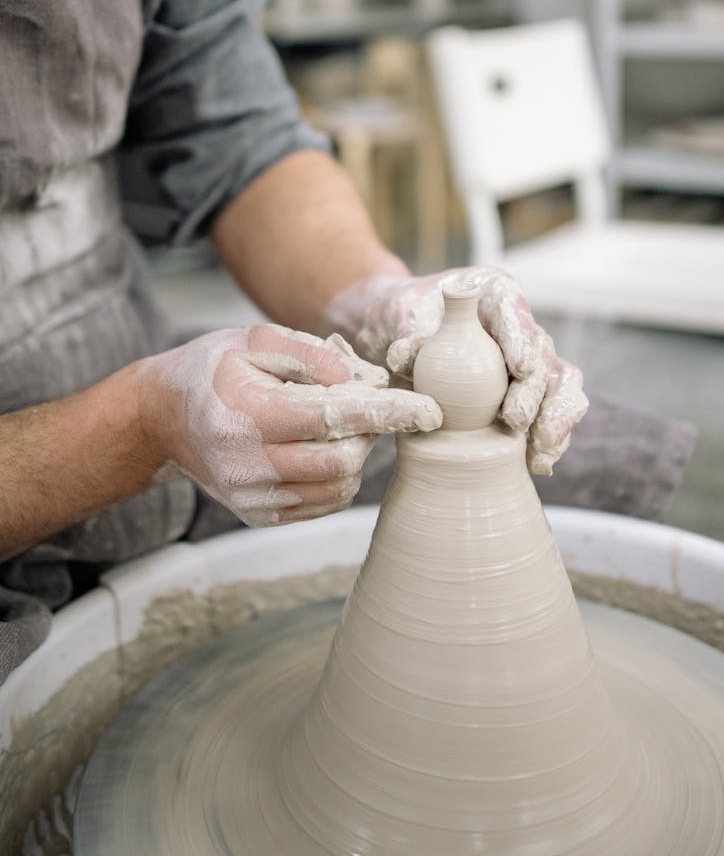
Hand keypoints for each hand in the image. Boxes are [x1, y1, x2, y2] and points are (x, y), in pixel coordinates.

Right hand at [138, 324, 441, 526]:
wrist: (160, 418)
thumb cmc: (212, 369)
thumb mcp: (255, 340)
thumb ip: (311, 355)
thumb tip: (363, 382)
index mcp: (249, 414)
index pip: (334, 418)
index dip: (388, 414)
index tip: (430, 411)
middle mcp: (249, 464)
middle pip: (343, 462)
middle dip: (369, 433)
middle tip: (361, 406)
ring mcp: (253, 496)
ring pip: (338, 488)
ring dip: (354, 455)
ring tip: (334, 424)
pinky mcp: (259, 515)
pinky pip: (322, 502)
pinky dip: (337, 476)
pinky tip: (319, 447)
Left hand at [333, 267, 588, 475]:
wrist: (396, 336)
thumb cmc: (401, 317)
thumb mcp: (397, 316)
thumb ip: (406, 333)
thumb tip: (402, 356)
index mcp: (493, 293)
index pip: (513, 309)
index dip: (521, 337)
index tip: (519, 366)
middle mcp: (519, 325)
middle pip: (541, 352)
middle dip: (535, 390)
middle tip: (516, 419)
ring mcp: (527, 359)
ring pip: (558, 383)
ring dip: (554, 418)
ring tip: (540, 451)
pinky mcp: (524, 393)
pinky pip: (549, 411)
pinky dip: (549, 437)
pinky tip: (540, 462)